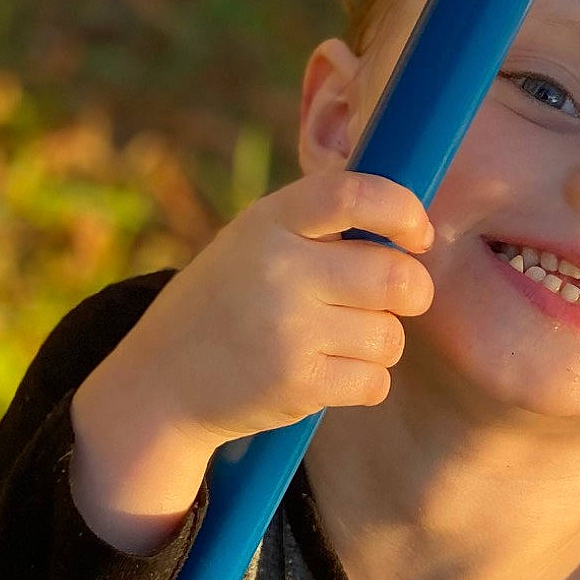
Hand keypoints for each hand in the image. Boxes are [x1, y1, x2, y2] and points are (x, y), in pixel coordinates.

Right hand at [110, 169, 434, 449]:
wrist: (162, 381)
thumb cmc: (228, 303)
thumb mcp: (253, 242)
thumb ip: (317, 228)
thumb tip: (410, 222)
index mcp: (269, 222)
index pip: (353, 195)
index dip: (403, 210)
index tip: (417, 235)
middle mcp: (278, 270)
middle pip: (395, 277)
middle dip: (412, 291)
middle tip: (398, 300)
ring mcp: (288, 329)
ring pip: (390, 335)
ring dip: (381, 342)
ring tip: (342, 341)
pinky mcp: (297, 383)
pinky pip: (375, 381)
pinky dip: (366, 382)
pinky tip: (331, 374)